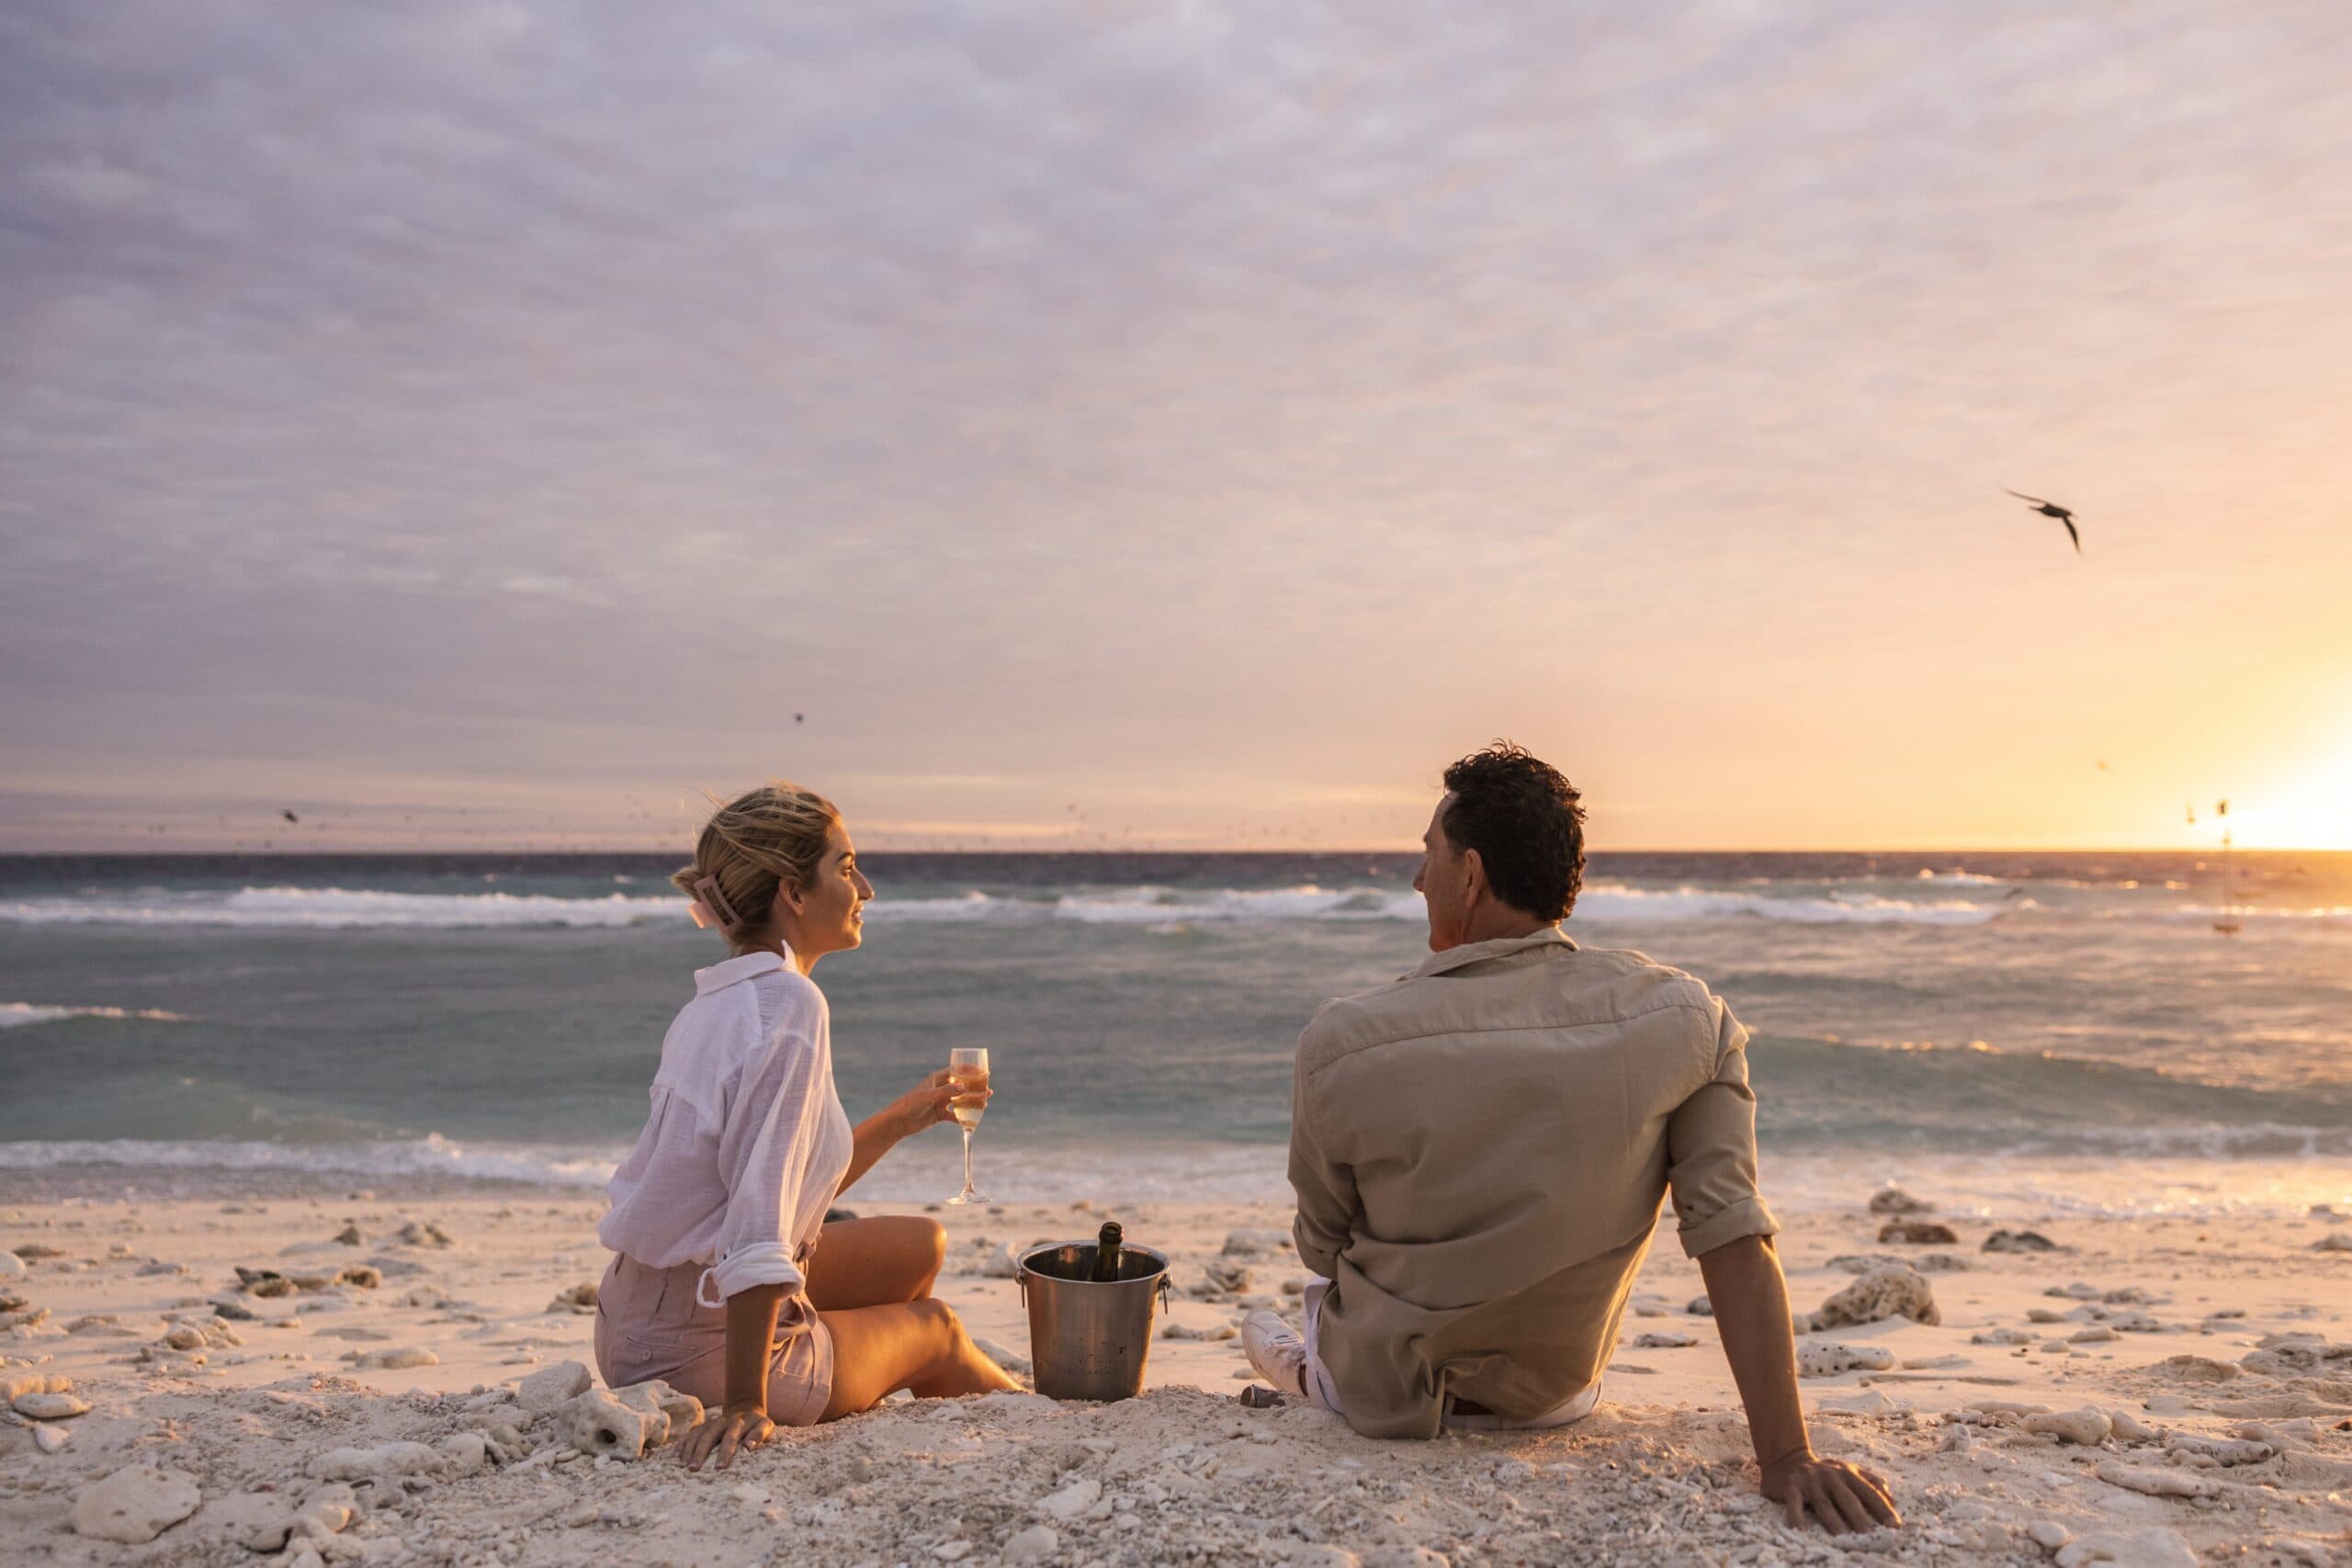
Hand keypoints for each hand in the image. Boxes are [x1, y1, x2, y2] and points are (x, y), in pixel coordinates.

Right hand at [676, 1404, 774, 1471]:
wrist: (745, 1406)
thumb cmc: (756, 1422)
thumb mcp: (765, 1425)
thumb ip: (760, 1434)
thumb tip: (750, 1446)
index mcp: (737, 1424)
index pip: (730, 1439)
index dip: (725, 1453)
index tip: (719, 1468)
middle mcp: (721, 1422)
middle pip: (708, 1437)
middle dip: (700, 1453)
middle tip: (693, 1470)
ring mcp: (710, 1423)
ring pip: (696, 1435)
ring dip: (688, 1449)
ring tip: (682, 1466)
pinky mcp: (703, 1425)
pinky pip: (689, 1434)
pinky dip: (682, 1444)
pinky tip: (675, 1456)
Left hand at [890, 1069, 988, 1135]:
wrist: (899, 1122)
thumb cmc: (910, 1104)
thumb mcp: (929, 1096)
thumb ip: (946, 1091)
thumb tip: (965, 1086)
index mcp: (936, 1080)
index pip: (955, 1071)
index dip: (969, 1070)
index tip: (982, 1071)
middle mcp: (940, 1089)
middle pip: (961, 1086)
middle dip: (974, 1088)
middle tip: (988, 1090)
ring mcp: (940, 1102)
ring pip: (960, 1100)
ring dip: (971, 1102)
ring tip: (985, 1103)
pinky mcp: (939, 1114)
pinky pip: (954, 1115)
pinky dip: (962, 1117)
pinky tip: (972, 1120)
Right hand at [1761, 1452, 1900, 1534]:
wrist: (1788, 1458)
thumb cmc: (1827, 1473)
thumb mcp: (1850, 1471)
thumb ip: (1872, 1482)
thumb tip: (1892, 1500)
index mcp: (1849, 1473)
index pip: (1870, 1492)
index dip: (1883, 1509)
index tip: (1894, 1526)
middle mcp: (1831, 1475)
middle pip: (1848, 1499)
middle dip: (1859, 1518)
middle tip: (1869, 1536)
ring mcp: (1811, 1480)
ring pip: (1824, 1504)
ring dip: (1833, 1522)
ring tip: (1842, 1538)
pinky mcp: (1792, 1485)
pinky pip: (1794, 1502)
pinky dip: (1796, 1516)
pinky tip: (1800, 1531)